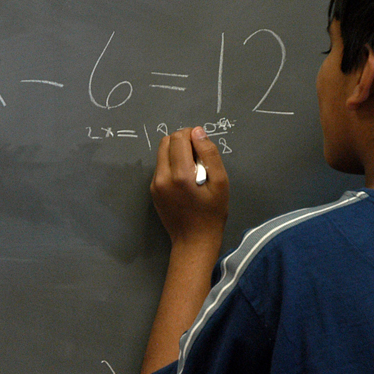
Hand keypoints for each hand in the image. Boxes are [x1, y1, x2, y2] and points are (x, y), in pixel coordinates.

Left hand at [150, 127, 228, 249]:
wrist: (194, 241)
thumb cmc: (212, 214)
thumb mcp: (221, 183)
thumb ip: (210, 154)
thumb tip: (198, 132)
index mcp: (180, 175)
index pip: (179, 138)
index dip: (191, 135)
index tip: (202, 145)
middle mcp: (162, 177)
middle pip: (166, 142)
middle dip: (182, 141)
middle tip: (198, 156)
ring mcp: (154, 184)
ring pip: (161, 153)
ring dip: (176, 152)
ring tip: (192, 168)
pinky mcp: (152, 190)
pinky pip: (161, 167)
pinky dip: (172, 165)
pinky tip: (185, 179)